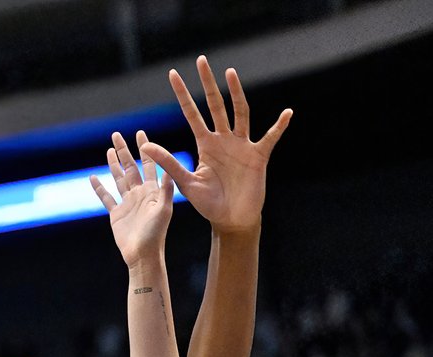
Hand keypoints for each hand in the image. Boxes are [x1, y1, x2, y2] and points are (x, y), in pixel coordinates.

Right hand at [93, 129, 174, 267]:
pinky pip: (106, 197)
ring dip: (113, 164)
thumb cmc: (156, 234)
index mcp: (152, 190)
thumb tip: (167, 169)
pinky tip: (93, 177)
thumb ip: (165, 189)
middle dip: (124, 150)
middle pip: (129, 167)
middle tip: (117, 134)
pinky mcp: (116, 214)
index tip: (140, 133)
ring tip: (109, 150)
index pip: (148, 164)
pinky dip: (99, 187)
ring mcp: (127, 203)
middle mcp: (139, 194)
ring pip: (118, 178)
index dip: (145, 148)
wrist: (143, 254)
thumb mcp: (164, 209)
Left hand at [142, 56, 291, 234]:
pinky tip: (287, 113)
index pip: (192, 113)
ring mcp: (242, 146)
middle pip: (215, 105)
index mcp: (205, 145)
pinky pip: (270, 138)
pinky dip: (278, 126)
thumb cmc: (208, 204)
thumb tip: (145, 144)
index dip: (183, 95)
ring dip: (236, 94)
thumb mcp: (186, 182)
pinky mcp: (258, 156)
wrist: (230, 220)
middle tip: (202, 60)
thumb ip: (168, 162)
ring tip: (230, 73)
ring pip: (239, 113)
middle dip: (209, 83)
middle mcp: (223, 140)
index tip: (173, 75)